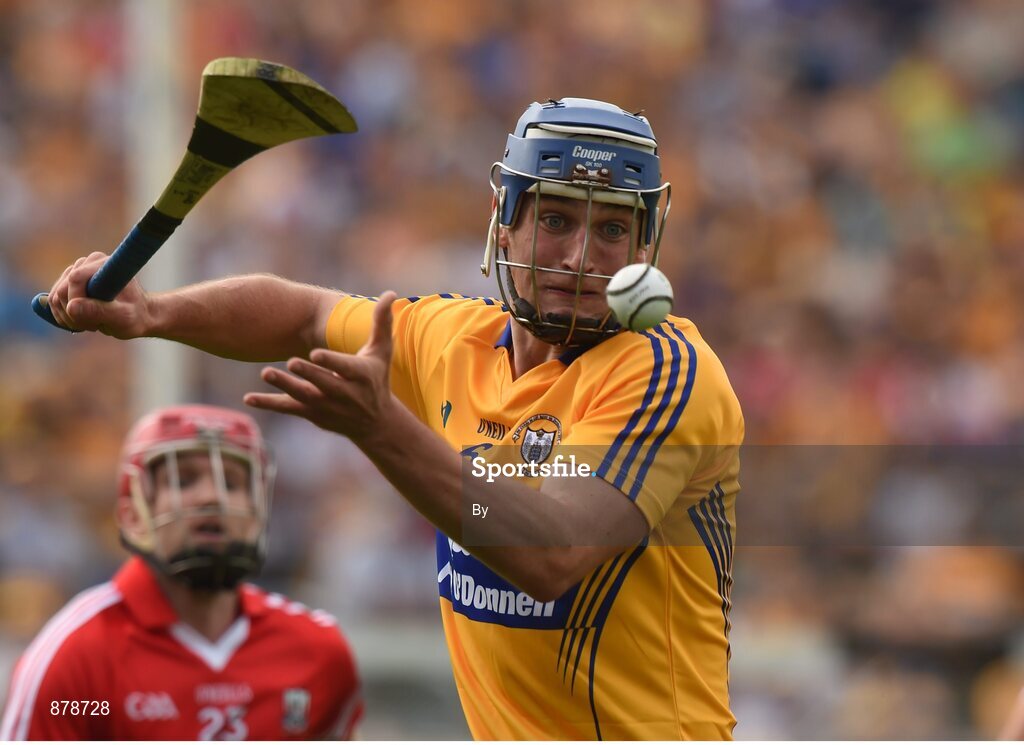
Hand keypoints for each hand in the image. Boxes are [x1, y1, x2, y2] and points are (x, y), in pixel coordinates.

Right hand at [44, 251, 151, 336]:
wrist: (137, 316)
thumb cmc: (135, 316)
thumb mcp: (122, 317)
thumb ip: (99, 311)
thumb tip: (71, 306)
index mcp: (105, 264)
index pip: (75, 279)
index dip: (76, 301)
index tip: (94, 320)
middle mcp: (88, 262)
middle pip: (62, 290)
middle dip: (74, 314)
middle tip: (94, 325)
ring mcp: (76, 271)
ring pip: (55, 297)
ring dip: (69, 317)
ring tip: (91, 323)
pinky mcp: (67, 282)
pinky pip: (52, 301)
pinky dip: (63, 316)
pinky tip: (81, 321)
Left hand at [244, 291, 398, 442]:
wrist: (375, 423)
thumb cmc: (377, 379)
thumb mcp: (382, 351)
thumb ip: (381, 322)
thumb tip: (391, 293)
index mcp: (362, 375)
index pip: (346, 368)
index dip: (331, 362)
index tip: (315, 354)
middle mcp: (345, 394)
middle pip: (324, 384)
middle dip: (308, 374)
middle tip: (291, 362)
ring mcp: (327, 406)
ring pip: (304, 397)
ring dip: (285, 386)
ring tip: (266, 373)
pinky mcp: (313, 415)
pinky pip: (289, 408)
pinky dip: (269, 403)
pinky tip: (248, 398)